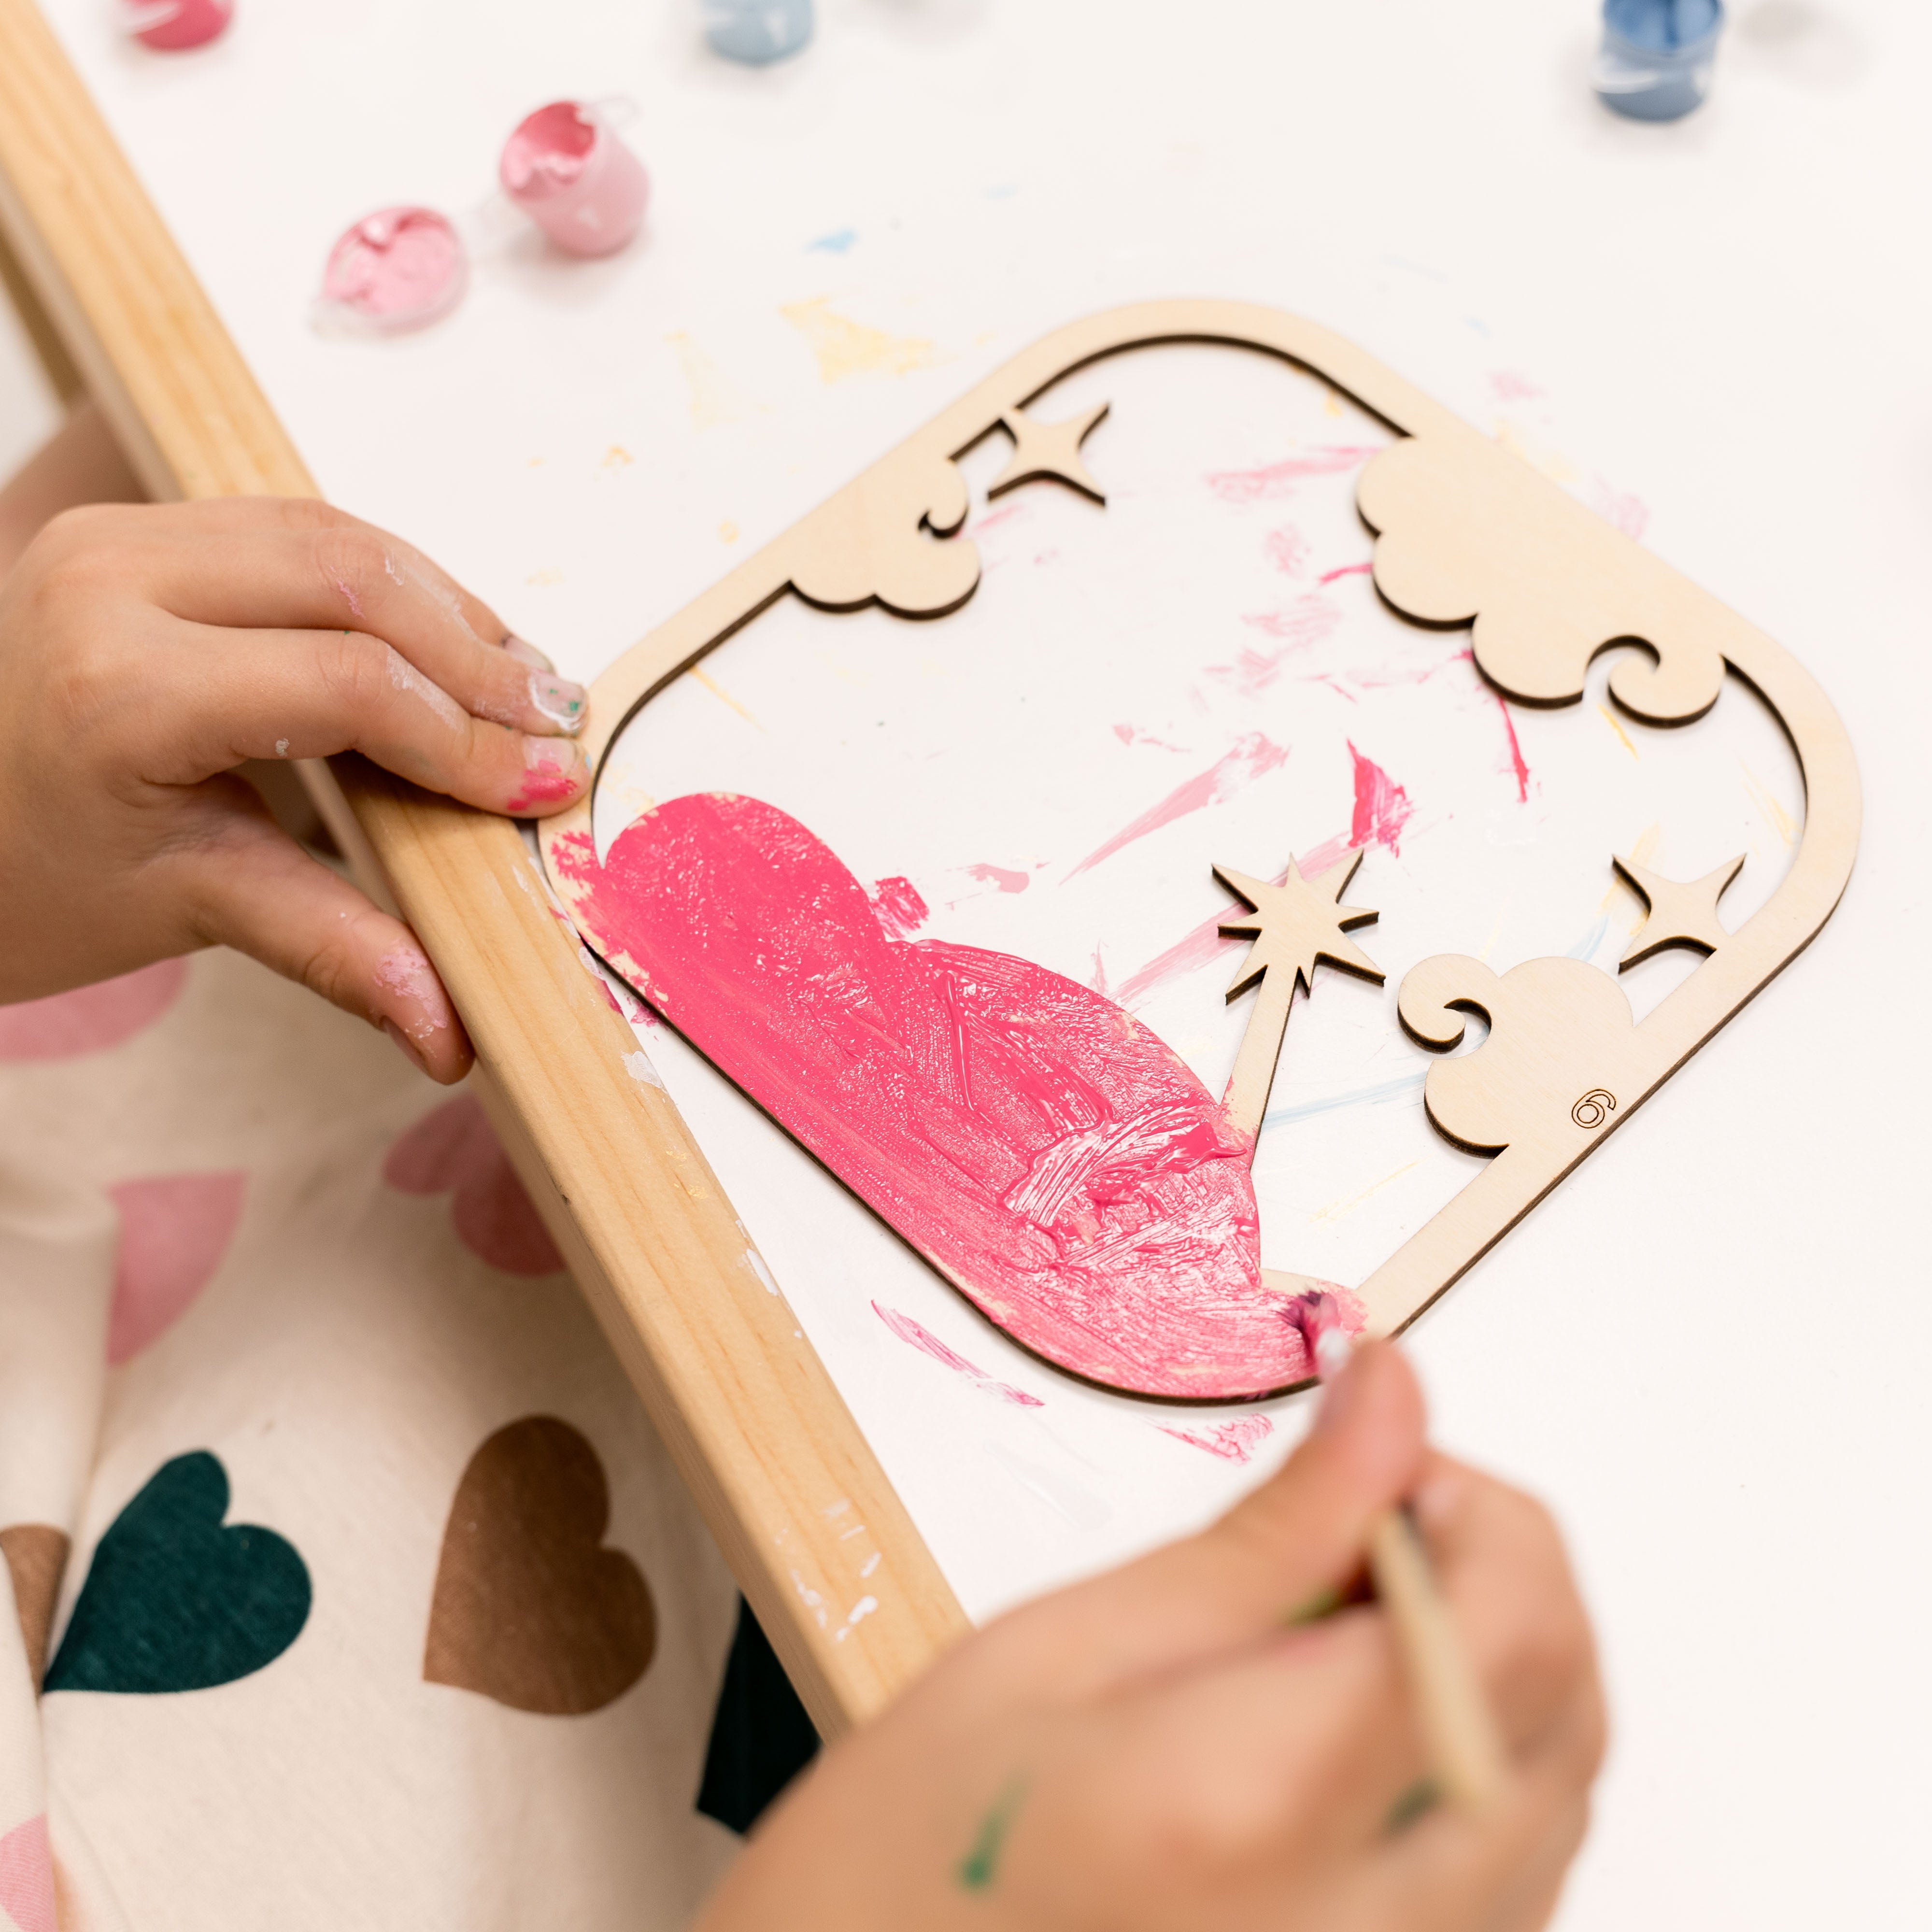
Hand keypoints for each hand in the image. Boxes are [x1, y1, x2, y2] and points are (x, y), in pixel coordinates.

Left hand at [0, 496, 592, 1080]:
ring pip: (332, 532)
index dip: (466, 739)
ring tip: (522, 682)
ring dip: (444, 605)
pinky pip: (291, 525)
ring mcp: (116, 535)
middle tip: (559, 725)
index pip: (349, 684)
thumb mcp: (182, 909)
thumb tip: (451, 1033)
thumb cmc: (25, 877)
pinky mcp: (132, 526)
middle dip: (477, 657)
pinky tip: (442, 640)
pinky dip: (384, 580)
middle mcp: (111, 581)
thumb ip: (333, 949)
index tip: (545, 787)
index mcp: (118, 689)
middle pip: (355, 580)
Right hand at [702, 1344, 1604, 1931]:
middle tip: (1356, 1535)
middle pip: (1566, 1700)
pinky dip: (1477, 1762)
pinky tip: (1356, 1730)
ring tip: (1335, 1636)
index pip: (1509, 1620)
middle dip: (1493, 1571)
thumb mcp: (1069, 1646)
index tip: (1387, 1457)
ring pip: (1565, 1786)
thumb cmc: (914, 1860)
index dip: (1472, 1501)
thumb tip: (1390, 1401)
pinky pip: (1523, 1869)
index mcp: (1268, 1801)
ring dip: (1490, 1665)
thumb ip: (1270, 1531)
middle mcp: (1374, 1927)